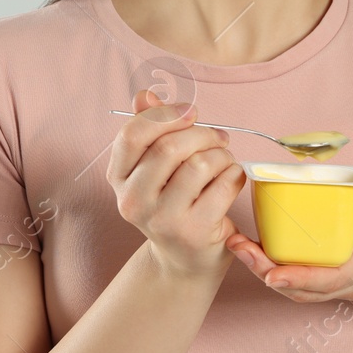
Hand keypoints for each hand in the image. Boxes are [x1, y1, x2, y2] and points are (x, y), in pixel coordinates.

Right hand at [106, 88, 245, 282]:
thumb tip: (145, 94)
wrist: (186, 258)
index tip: (190, 112)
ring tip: (223, 161)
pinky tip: (231, 179)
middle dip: (201, 134)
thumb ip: (150, 127)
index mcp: (118, 178)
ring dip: (220, 154)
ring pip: (199, 164)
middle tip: (218, 138)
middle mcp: (133, 201)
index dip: (165, 114)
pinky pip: (223, 185)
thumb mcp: (155, 166)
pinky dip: (235, 174)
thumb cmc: (174, 201)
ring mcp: (163, 220)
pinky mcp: (194, 232)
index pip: (132, 134)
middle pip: (168, 147)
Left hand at [225, 197, 352, 307]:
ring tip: (236, 244)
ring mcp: (334, 283)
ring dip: (262, 268)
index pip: (330, 276)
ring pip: (293, 285)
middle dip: (266, 270)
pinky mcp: (326, 278)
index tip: (272, 273)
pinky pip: (295, 278)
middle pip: (300, 285)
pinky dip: (271, 266)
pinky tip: (251, 246)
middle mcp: (345, 280)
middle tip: (238, 246)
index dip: (299, 277)